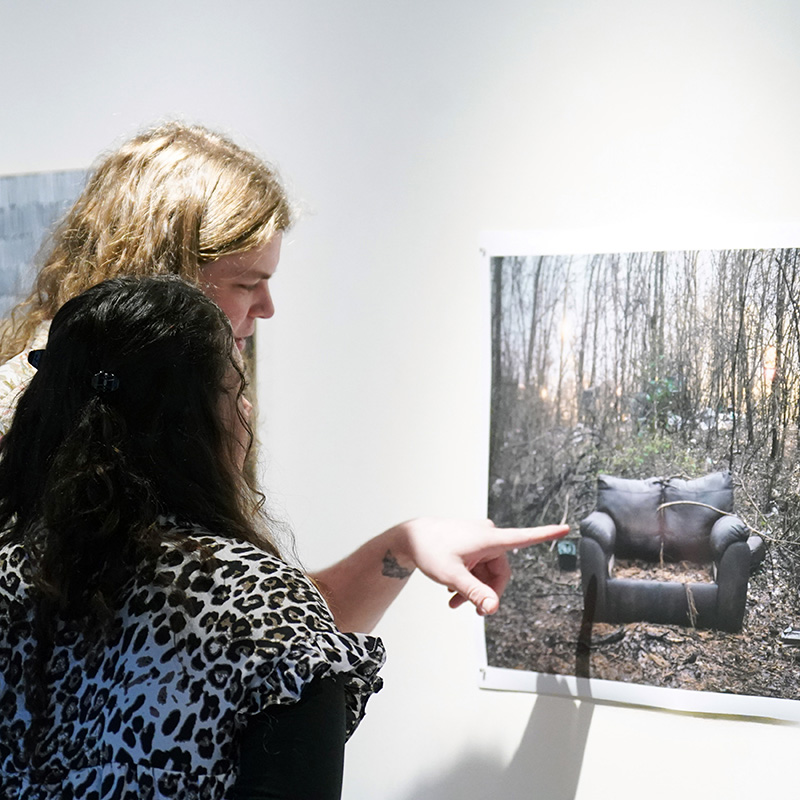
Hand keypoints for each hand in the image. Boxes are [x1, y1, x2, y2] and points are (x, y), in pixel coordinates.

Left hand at [396, 518, 568, 615]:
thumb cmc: (429, 550)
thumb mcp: (452, 576)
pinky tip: (453, 593)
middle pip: (500, 571)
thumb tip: (492, 608)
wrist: (410, 539)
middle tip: (471, 610)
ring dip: (475, 589)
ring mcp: (480, 539)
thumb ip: (473, 593)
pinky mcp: (472, 544)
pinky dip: (469, 580)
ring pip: (488, 572)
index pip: (524, 537)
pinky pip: (479, 567)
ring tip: (454, 602)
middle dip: (486, 591)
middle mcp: (488, 535)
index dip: (546, 534)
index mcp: (489, 538)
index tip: (566, 528)